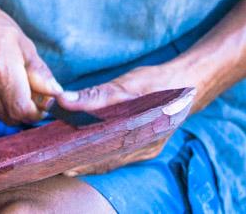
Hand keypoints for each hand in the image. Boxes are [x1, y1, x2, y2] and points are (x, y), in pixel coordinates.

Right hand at [0, 0, 62, 124]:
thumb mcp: (22, 41)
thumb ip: (39, 71)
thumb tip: (56, 93)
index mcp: (0, 68)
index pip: (22, 110)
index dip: (36, 109)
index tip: (42, 100)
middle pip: (11, 116)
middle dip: (24, 107)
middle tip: (25, 86)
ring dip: (7, 104)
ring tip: (4, 78)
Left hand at [54, 63, 190, 175]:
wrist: (187, 84)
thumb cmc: (156, 82)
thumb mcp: (126, 84)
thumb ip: (97, 95)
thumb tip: (66, 100)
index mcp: (140, 137)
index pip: (103, 155)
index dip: (80, 160)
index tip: (61, 160)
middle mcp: (143, 149)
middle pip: (106, 161)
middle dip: (82, 162)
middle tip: (58, 160)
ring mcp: (145, 149)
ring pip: (112, 159)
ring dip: (91, 159)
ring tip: (66, 156)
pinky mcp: (145, 146)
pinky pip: (120, 155)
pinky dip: (104, 153)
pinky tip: (89, 149)